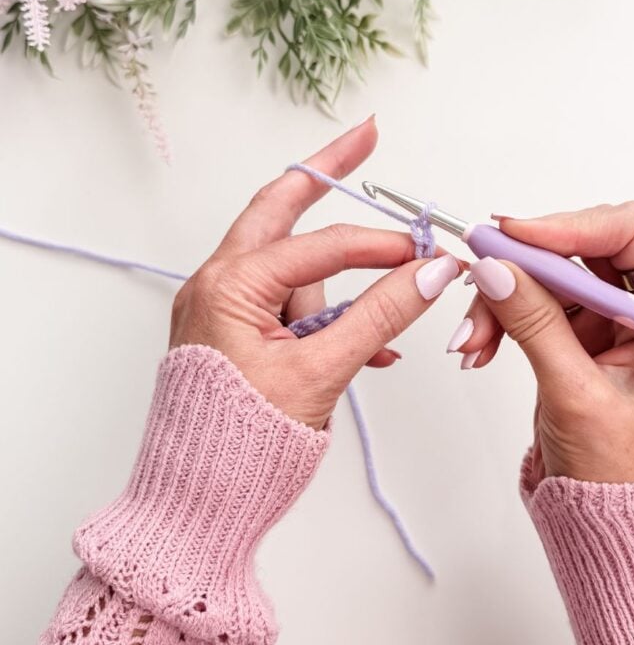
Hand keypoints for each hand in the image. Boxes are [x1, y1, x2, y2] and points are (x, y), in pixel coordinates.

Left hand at [170, 118, 461, 428]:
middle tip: (364, 137)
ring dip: (335, 296)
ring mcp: (227, 310)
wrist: (194, 507)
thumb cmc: (237, 446)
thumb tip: (429, 274)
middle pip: (282, 212)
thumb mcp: (321, 375)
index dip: (381, 249)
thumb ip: (379, 317)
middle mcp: (219, 285)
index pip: (320, 246)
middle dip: (326, 175)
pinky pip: (294, 311)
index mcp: (228, 286)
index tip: (428, 257)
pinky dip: (329, 324)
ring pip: (296, 274)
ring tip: (347, 354)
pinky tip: (370, 353)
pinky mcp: (239, 336)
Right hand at [447, 202, 633, 482]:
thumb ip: (536, 326)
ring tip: (470, 341)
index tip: (517, 236)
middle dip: (525, 267)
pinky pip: (533, 302)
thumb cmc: (616, 473)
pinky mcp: (578, 334)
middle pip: (583, 248)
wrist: (604, 518)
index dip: (574, 226)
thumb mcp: (576, 396)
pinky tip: (478, 346)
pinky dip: (501, 317)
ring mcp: (610, 320)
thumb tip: (496, 270)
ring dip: (502, 298)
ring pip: (548, 275)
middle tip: (479, 276)